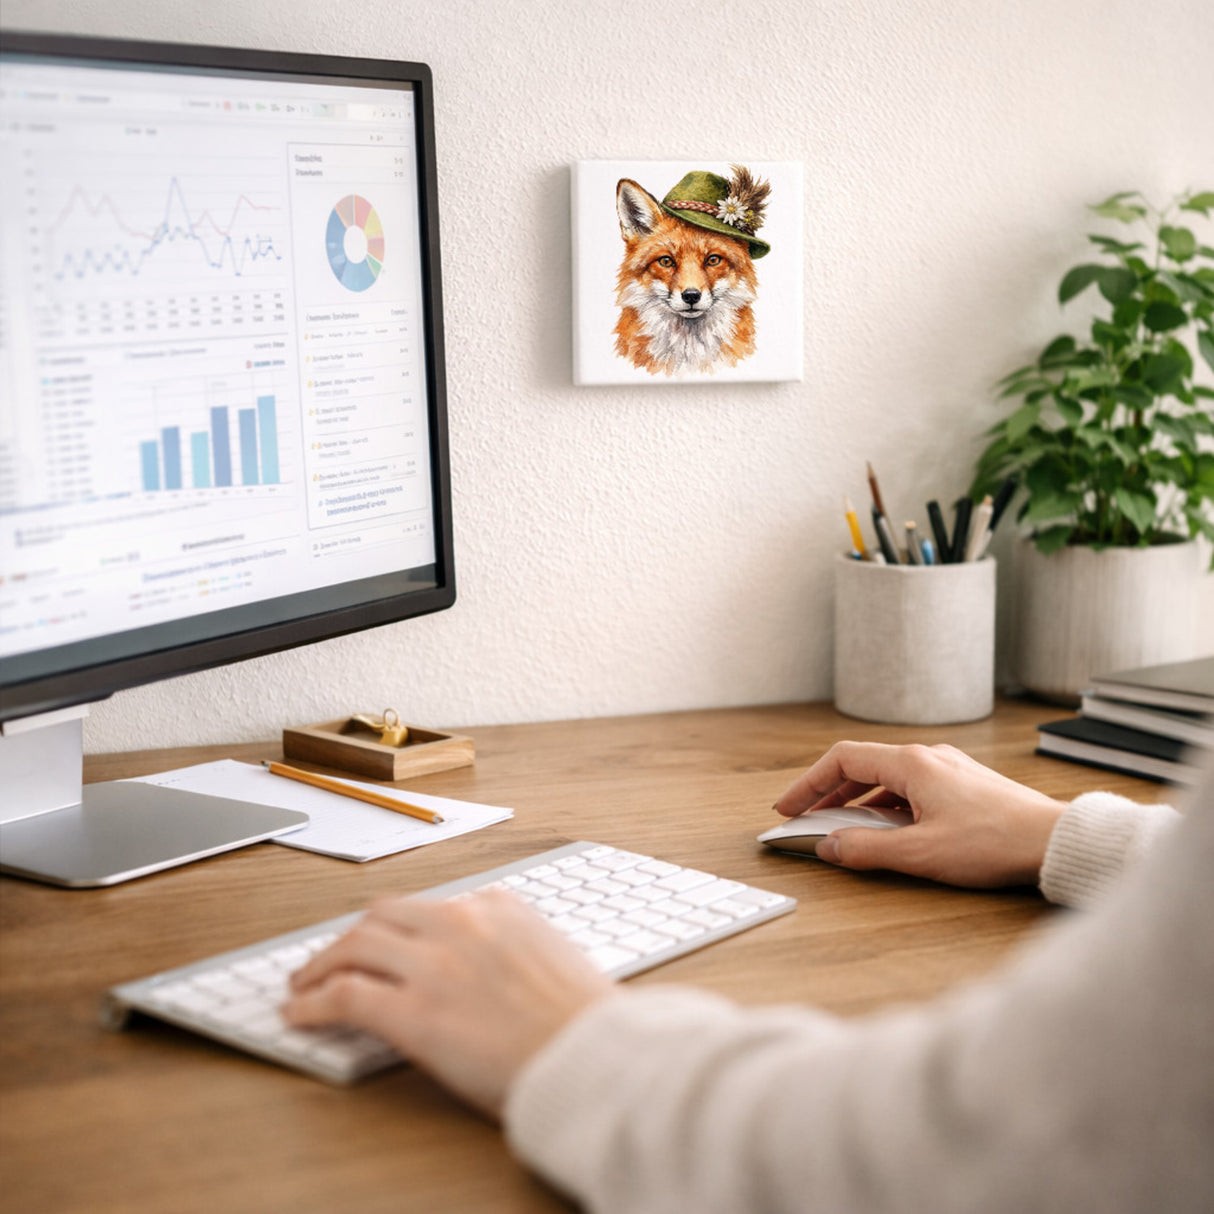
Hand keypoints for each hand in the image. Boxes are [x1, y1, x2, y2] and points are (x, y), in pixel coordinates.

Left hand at [283, 890, 611, 1117]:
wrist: (594, 1057)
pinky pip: (346, 997)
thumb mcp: (554, 958)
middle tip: (337, 956)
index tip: (388, 943)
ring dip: (323, 962)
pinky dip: (314, 1001)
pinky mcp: (414, 1013)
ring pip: (355, 944)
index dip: (400, 929)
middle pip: (384, 914)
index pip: (432, 906)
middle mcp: (462, 922)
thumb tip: (485, 969)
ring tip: (305, 982)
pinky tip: (300, 1013)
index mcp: (500, 906)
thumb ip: (513, 948)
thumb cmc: (585, 1022)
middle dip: (354, 935)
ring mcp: (434, 964)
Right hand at [772, 742, 1065, 888]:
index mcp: (911, 763)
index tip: (788, 806)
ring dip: (857, 801)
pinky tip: (887, 831)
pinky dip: (885, 806)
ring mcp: (947, 769)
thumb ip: (866, 850)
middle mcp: (927, 757)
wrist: (1055, 841)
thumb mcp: (920, 853)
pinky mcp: (963, 787)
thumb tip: (828, 847)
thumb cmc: (995, 842)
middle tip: (805, 817)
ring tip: (841, 827)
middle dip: (828, 793)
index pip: (842, 759)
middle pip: (861, 766)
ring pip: (886, 778)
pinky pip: (910, 788)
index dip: (808, 783)